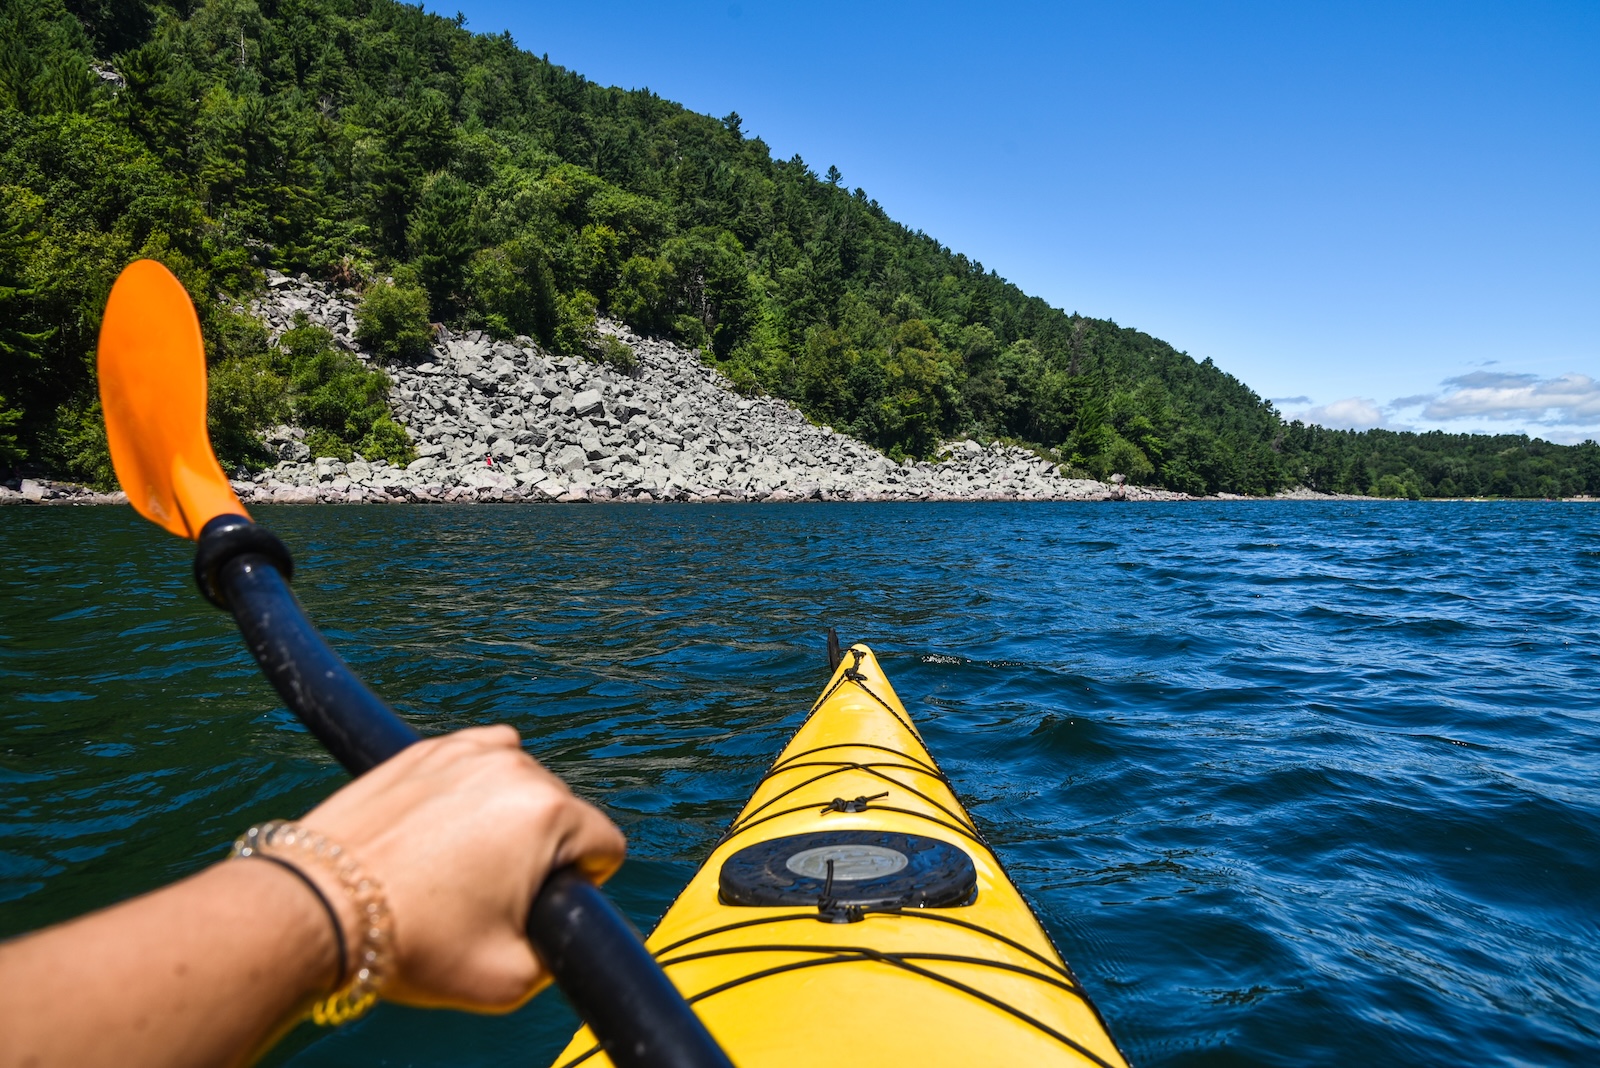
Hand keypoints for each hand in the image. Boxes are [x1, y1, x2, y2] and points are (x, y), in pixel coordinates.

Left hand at [300, 725, 625, 1011]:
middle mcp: (515, 768)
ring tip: (459, 863)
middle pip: (563, 812)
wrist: (318, 908)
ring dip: (507, 816)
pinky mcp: (426, 749)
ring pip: (521, 783)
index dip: (580, 884)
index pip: (606, 845)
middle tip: (487, 895)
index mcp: (548, 816)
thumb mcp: (508, 979)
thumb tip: (564, 932)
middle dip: (539, 851)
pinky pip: (479, 757)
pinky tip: (448, 823)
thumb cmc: (410, 942)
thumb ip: (561, 954)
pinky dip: (474, 785)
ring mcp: (466, 751)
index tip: (537, 906)